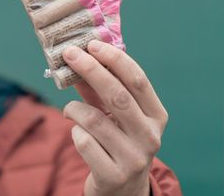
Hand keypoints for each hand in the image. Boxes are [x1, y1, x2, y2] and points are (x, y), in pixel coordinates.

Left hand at [62, 40, 168, 195]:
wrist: (121, 188)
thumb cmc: (116, 140)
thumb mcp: (114, 114)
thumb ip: (98, 88)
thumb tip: (78, 57)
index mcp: (156, 116)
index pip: (137, 80)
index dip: (114, 59)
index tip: (92, 44)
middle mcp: (150, 136)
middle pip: (117, 95)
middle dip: (90, 70)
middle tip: (69, 54)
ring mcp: (134, 158)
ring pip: (93, 119)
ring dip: (73, 108)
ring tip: (69, 109)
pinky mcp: (113, 174)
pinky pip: (83, 141)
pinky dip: (74, 131)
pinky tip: (77, 133)